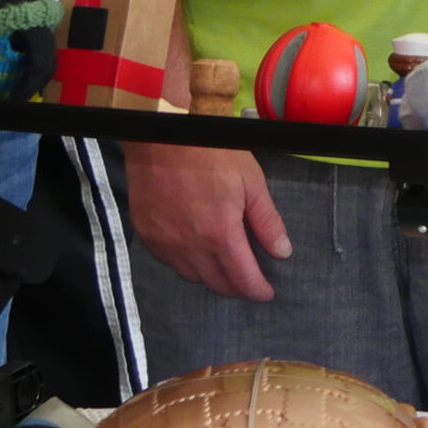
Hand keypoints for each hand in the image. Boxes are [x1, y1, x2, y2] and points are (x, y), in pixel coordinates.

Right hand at [125, 142, 292, 299]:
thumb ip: (266, 222)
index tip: (266, 293)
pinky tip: (195, 250)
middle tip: (248, 282)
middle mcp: (189, 246)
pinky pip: (169, 261)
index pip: (242, 278)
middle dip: (236, 287)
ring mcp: (164, 242)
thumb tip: (281, 252)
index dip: (257, 290)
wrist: (162, 134)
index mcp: (219, 234)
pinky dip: (186, 262)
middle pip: (216, 283)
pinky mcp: (145, 234)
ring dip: (210, 276)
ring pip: (191, 275)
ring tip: (224, 266)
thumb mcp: (251, 182)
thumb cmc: (212, 152)